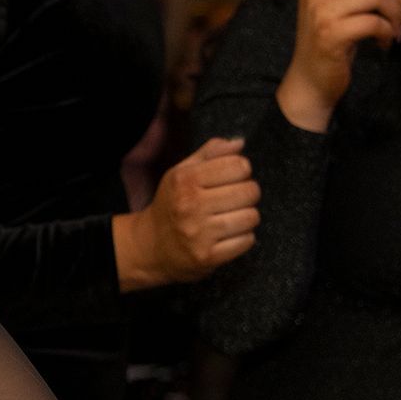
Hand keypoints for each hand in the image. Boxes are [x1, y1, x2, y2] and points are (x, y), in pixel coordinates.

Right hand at [113, 137, 260, 289]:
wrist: (148, 247)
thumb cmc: (171, 205)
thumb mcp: (181, 174)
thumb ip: (209, 154)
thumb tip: (239, 143)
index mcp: (185, 180)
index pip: (239, 165)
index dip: (240, 171)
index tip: (230, 179)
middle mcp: (190, 205)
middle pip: (250, 191)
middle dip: (247, 194)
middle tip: (232, 200)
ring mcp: (198, 233)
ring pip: (251, 217)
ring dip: (246, 218)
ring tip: (229, 218)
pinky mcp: (207, 256)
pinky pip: (247, 241)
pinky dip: (242, 238)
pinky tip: (226, 236)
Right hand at [276, 0, 400, 131]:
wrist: (309, 82)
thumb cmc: (327, 46)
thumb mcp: (343, 7)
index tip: (395, 5)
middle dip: (398, 0)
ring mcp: (320, 15)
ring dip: (395, 15)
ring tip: (396, 31)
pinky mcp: (330, 35)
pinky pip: (374, 22)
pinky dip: (387, 33)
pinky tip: (384, 43)